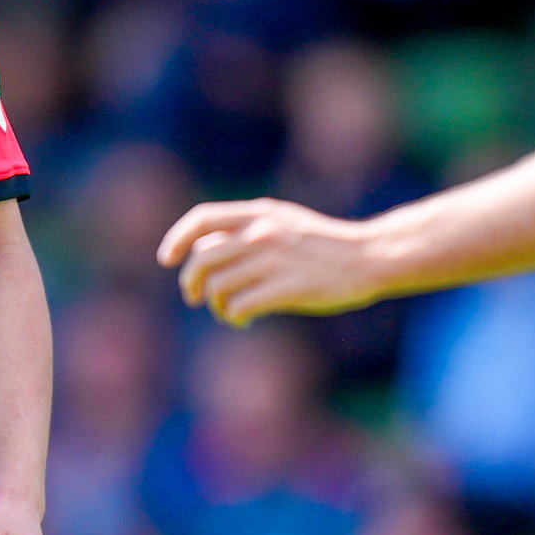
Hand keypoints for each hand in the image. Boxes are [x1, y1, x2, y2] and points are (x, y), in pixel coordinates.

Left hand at [158, 197, 388, 324]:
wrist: (368, 258)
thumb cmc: (322, 245)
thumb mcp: (283, 223)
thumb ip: (246, 230)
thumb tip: (203, 249)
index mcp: (260, 213)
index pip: (203, 219)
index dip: (178, 239)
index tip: (167, 260)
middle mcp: (263, 232)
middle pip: (203, 259)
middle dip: (191, 283)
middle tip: (195, 297)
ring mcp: (275, 260)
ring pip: (219, 286)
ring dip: (217, 306)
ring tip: (229, 312)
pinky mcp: (288, 288)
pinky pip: (240, 306)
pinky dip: (234, 317)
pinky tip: (243, 320)